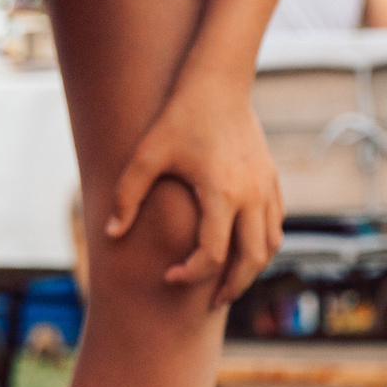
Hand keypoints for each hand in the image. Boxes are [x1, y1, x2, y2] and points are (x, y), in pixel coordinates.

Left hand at [108, 73, 283, 309]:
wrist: (219, 84)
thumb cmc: (179, 117)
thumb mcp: (147, 155)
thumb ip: (127, 196)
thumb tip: (111, 235)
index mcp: (221, 192)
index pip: (212, 252)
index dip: (192, 274)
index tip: (170, 277)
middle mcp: (250, 195)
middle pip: (251, 260)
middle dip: (232, 286)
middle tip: (212, 302)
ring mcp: (266, 188)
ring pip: (269, 246)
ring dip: (251, 269)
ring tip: (229, 282)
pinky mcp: (272, 180)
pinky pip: (275, 225)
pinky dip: (262, 245)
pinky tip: (242, 251)